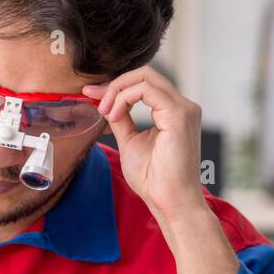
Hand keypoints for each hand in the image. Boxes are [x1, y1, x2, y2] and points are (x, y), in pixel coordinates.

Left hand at [82, 67, 205, 227]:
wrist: (168, 200)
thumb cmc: (153, 179)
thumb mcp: (130, 141)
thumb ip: (122, 120)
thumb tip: (107, 104)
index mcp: (173, 112)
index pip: (143, 84)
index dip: (115, 86)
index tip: (90, 94)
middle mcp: (182, 106)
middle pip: (145, 74)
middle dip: (114, 83)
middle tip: (93, 98)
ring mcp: (183, 108)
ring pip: (145, 77)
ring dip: (116, 91)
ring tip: (104, 112)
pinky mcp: (179, 114)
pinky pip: (146, 90)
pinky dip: (124, 98)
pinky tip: (113, 115)